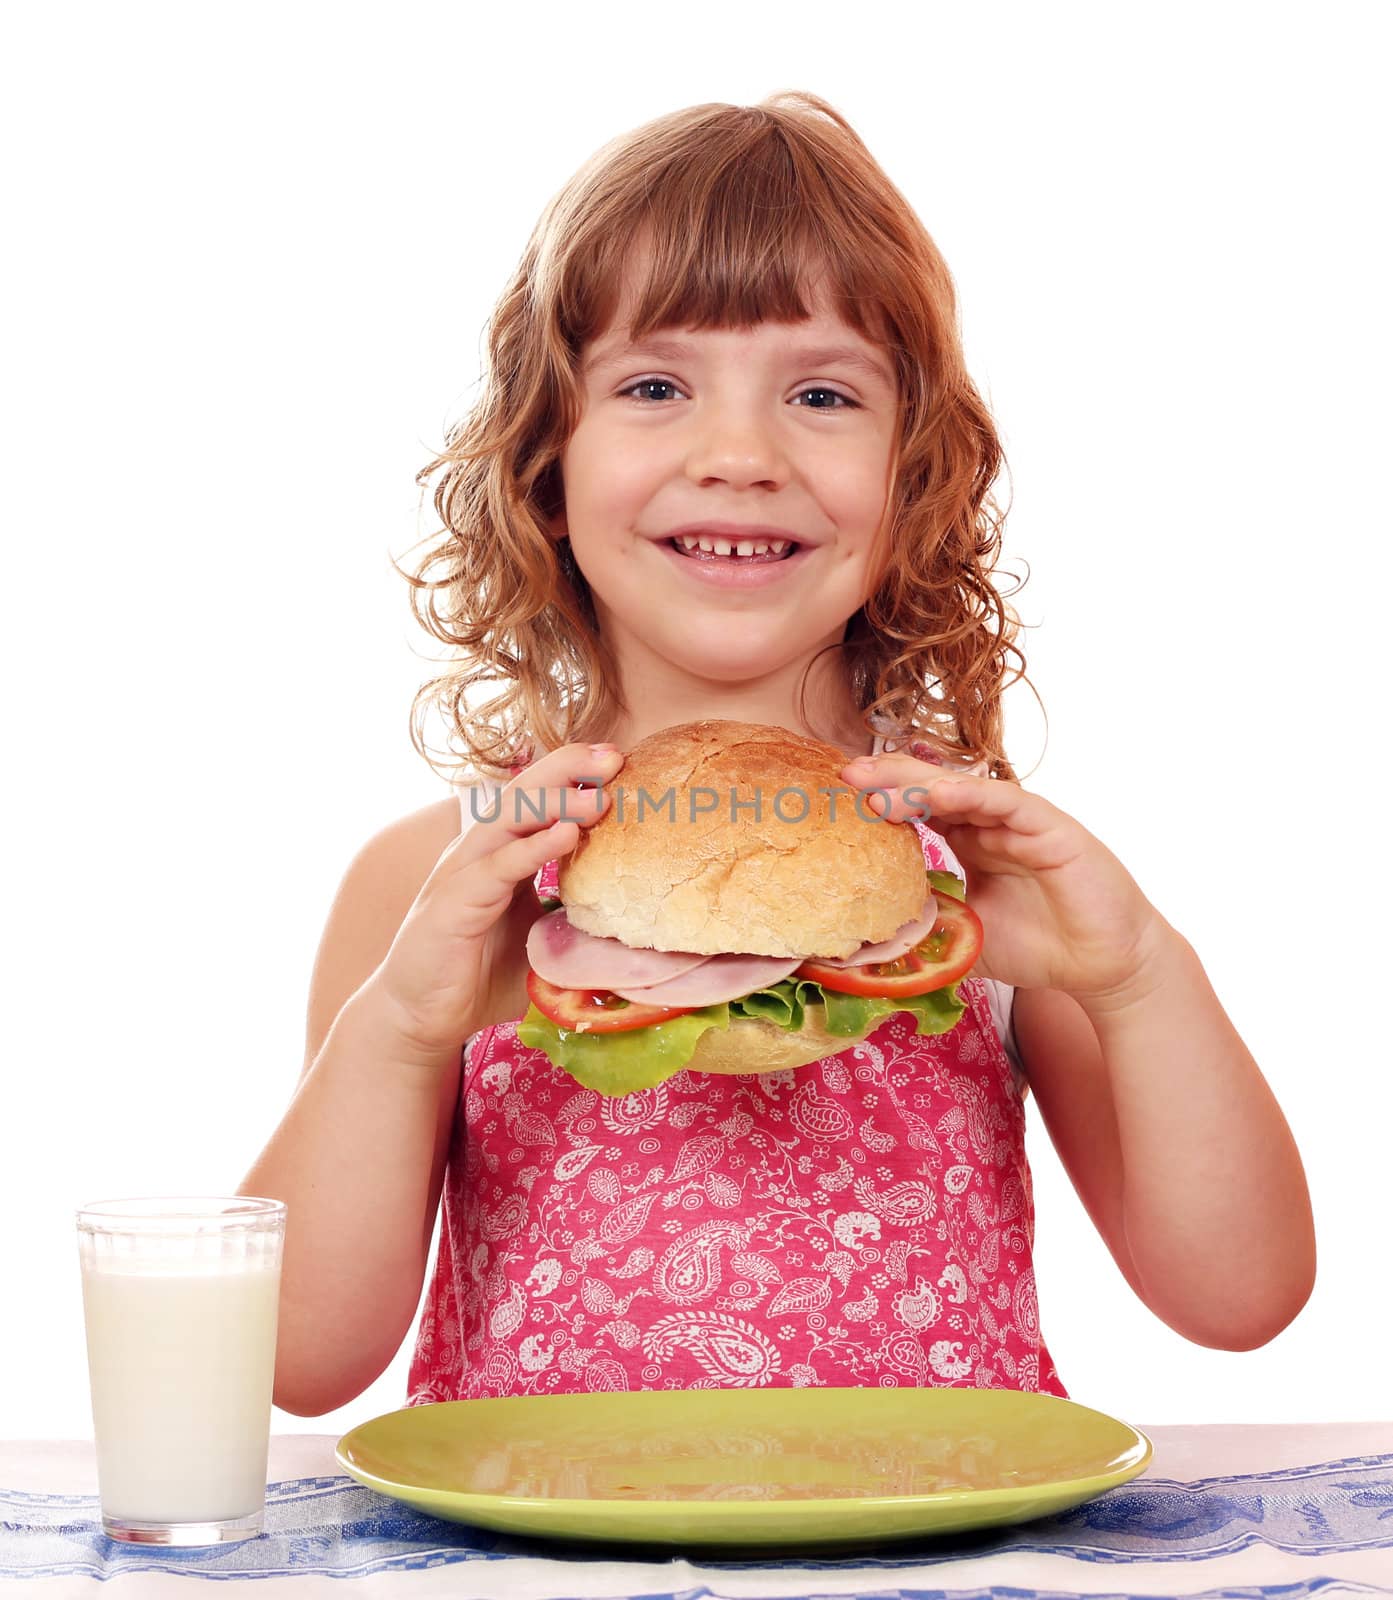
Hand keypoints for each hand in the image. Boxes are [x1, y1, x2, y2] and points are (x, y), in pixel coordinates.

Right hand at [370, 742, 623, 1060]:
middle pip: (524, 793)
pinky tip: (566, 836)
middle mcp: (480, 852)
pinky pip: (496, 868)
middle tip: (615, 755)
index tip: (621, 761)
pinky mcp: (452, 904)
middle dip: (569, 769)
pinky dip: (532, 848)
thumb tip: (638, 926)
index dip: (575, 777)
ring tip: (598, 794)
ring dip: (555, 801)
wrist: (420, 1017)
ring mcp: (462, 874)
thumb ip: (580, 924)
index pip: (540, 800)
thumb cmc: (480, 976)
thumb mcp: (543, 942)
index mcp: (502, 854)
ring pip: (509, 820)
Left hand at [840, 753, 1173, 1003]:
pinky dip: (973, 795)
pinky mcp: (1053, 828)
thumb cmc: (1040, 948)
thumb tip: (859, 950)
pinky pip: (1009, 803)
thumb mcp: (965, 940)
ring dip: (919, 783)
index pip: (916, 810)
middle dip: (888, 779)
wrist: (1103, 968)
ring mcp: (1021, 822)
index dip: (879, 801)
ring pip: (964, 789)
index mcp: (969, 841)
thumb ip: (924, 933)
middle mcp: (991, 823)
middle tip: (844, 775)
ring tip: (878, 782)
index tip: (834, 800)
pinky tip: (939, 794)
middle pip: (932, 789)